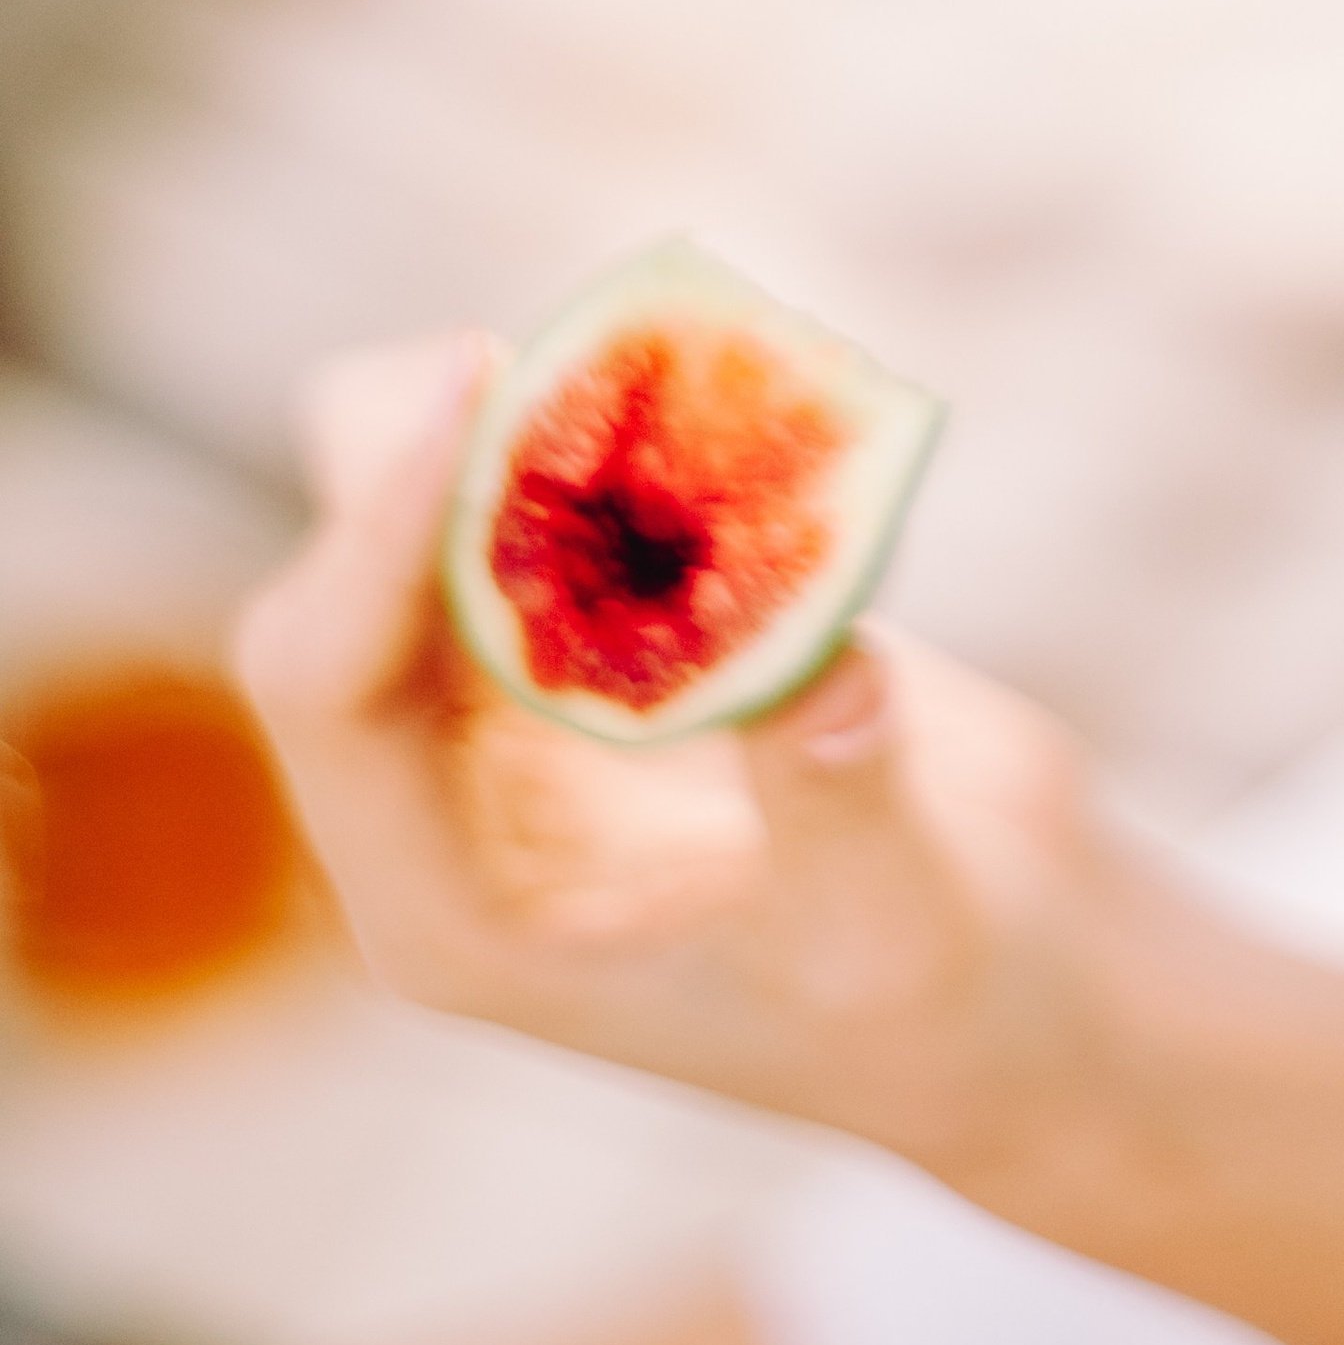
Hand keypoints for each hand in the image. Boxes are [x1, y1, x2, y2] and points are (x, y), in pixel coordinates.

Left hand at [236, 335, 1146, 1190]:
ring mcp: (520, 714)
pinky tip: (719, 379)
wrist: (1012, 971)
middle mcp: (449, 801)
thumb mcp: (895, 923)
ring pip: (433, 516)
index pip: (331, 687)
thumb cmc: (940, 1003)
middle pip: (348, 579)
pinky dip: (618, 422)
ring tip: (654, 341)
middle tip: (587, 346)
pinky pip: (553, 498)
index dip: (381, 529)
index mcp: (452, 904)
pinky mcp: (608, 637)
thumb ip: (842, 799)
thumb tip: (829, 672)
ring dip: (528, 417)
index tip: (476, 371)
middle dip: (448, 452)